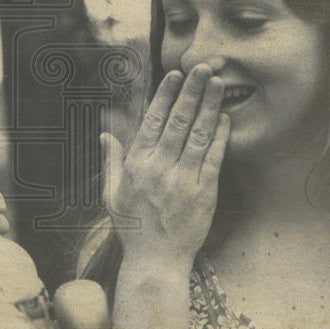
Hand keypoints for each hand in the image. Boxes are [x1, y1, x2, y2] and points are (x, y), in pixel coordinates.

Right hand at [102, 64, 229, 269]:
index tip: (175, 76)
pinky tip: (224, 118)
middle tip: (203, 68)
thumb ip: (111, 160)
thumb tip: (105, 133)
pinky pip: (213, 158)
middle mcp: (159, 168)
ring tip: (218, 84)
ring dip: (208, 106)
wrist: (156, 261)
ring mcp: (182, 180)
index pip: (152, 121)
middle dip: (191, 92)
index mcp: (136, 165)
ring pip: (197, 135)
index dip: (165, 96)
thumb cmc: (133, 227)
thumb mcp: (112, 193)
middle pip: (178, 121)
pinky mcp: (203, 193)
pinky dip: (219, 136)